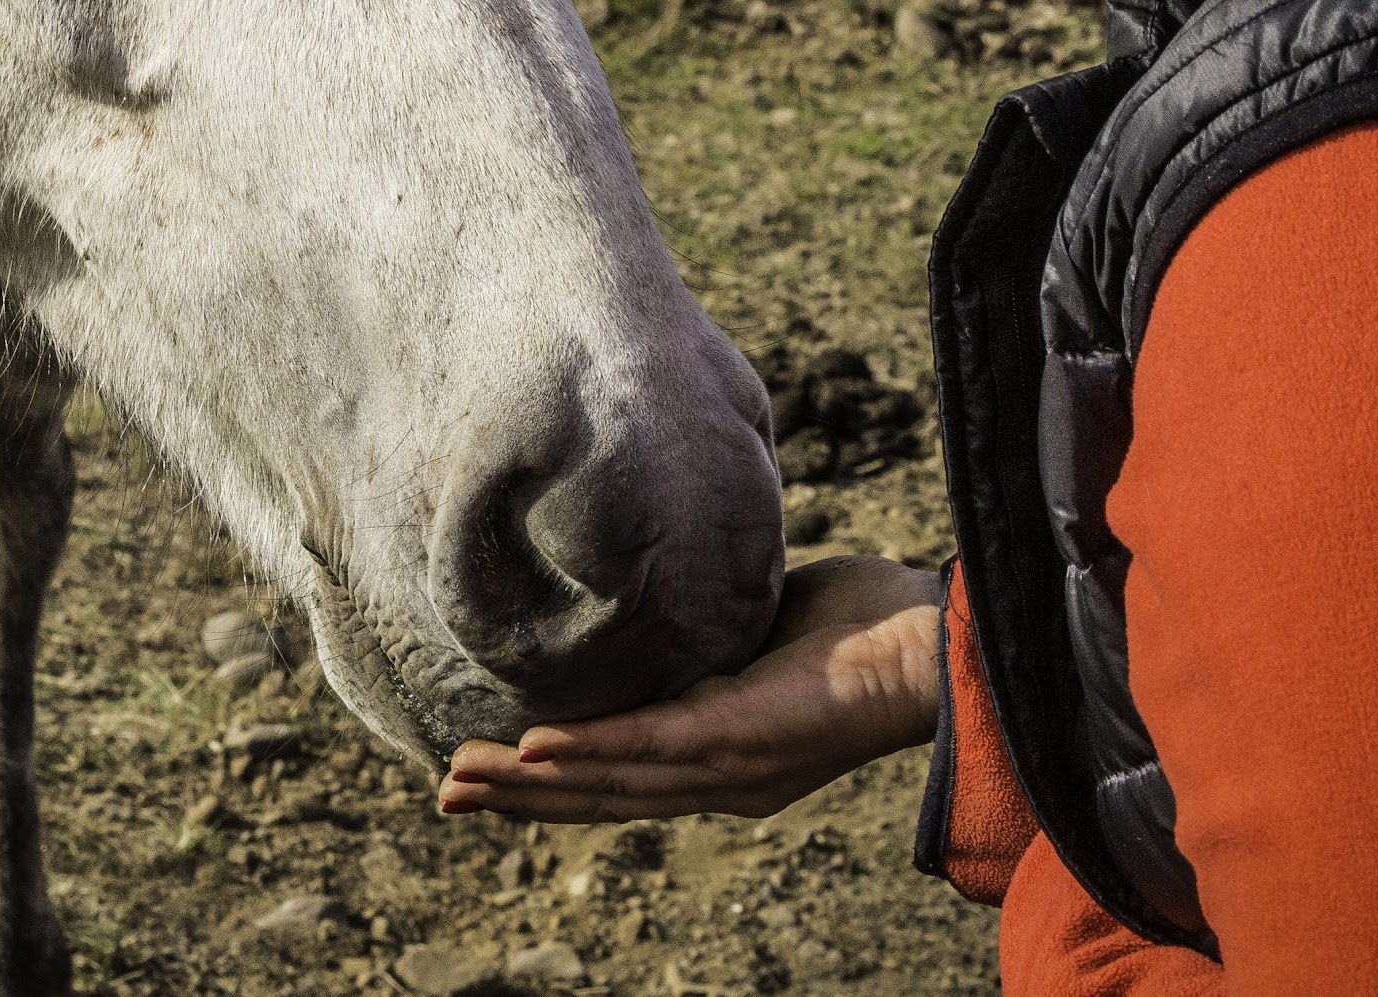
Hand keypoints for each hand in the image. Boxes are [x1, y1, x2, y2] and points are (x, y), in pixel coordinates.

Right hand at [435, 555, 945, 823]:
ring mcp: (728, 767)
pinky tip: (532, 751)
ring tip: (460, 779)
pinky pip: (651, 747)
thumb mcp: (757, 625)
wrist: (935, 644)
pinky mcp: (743, 740)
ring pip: (608, 782)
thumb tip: (659, 578)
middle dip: (513, 799)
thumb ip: (706, 623)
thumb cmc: (862, 625)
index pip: (616, 777)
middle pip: (596, 796)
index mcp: (718, 756)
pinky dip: (586, 751)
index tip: (480, 773)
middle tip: (442, 793)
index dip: (544, 782)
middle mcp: (717, 779)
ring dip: (527, 784)